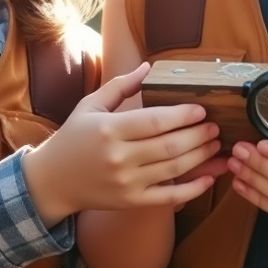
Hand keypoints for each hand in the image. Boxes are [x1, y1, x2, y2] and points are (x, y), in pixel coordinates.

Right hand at [24, 63, 221, 224]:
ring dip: (200, 157)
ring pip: (174, 169)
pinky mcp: (131, 201)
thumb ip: (120, 86)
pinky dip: (192, 190)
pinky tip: (208, 179)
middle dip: (198, 135)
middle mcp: (119, 157)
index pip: (155, 121)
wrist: (52, 181)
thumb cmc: (73, 138)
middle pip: (170, 146)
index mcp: (109, 130)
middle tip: (215, 126)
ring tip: (215, 145)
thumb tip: (149, 66)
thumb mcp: (90, 105)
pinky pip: (168, 198)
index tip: (202, 109)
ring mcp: (126, 183)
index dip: (183, 115)